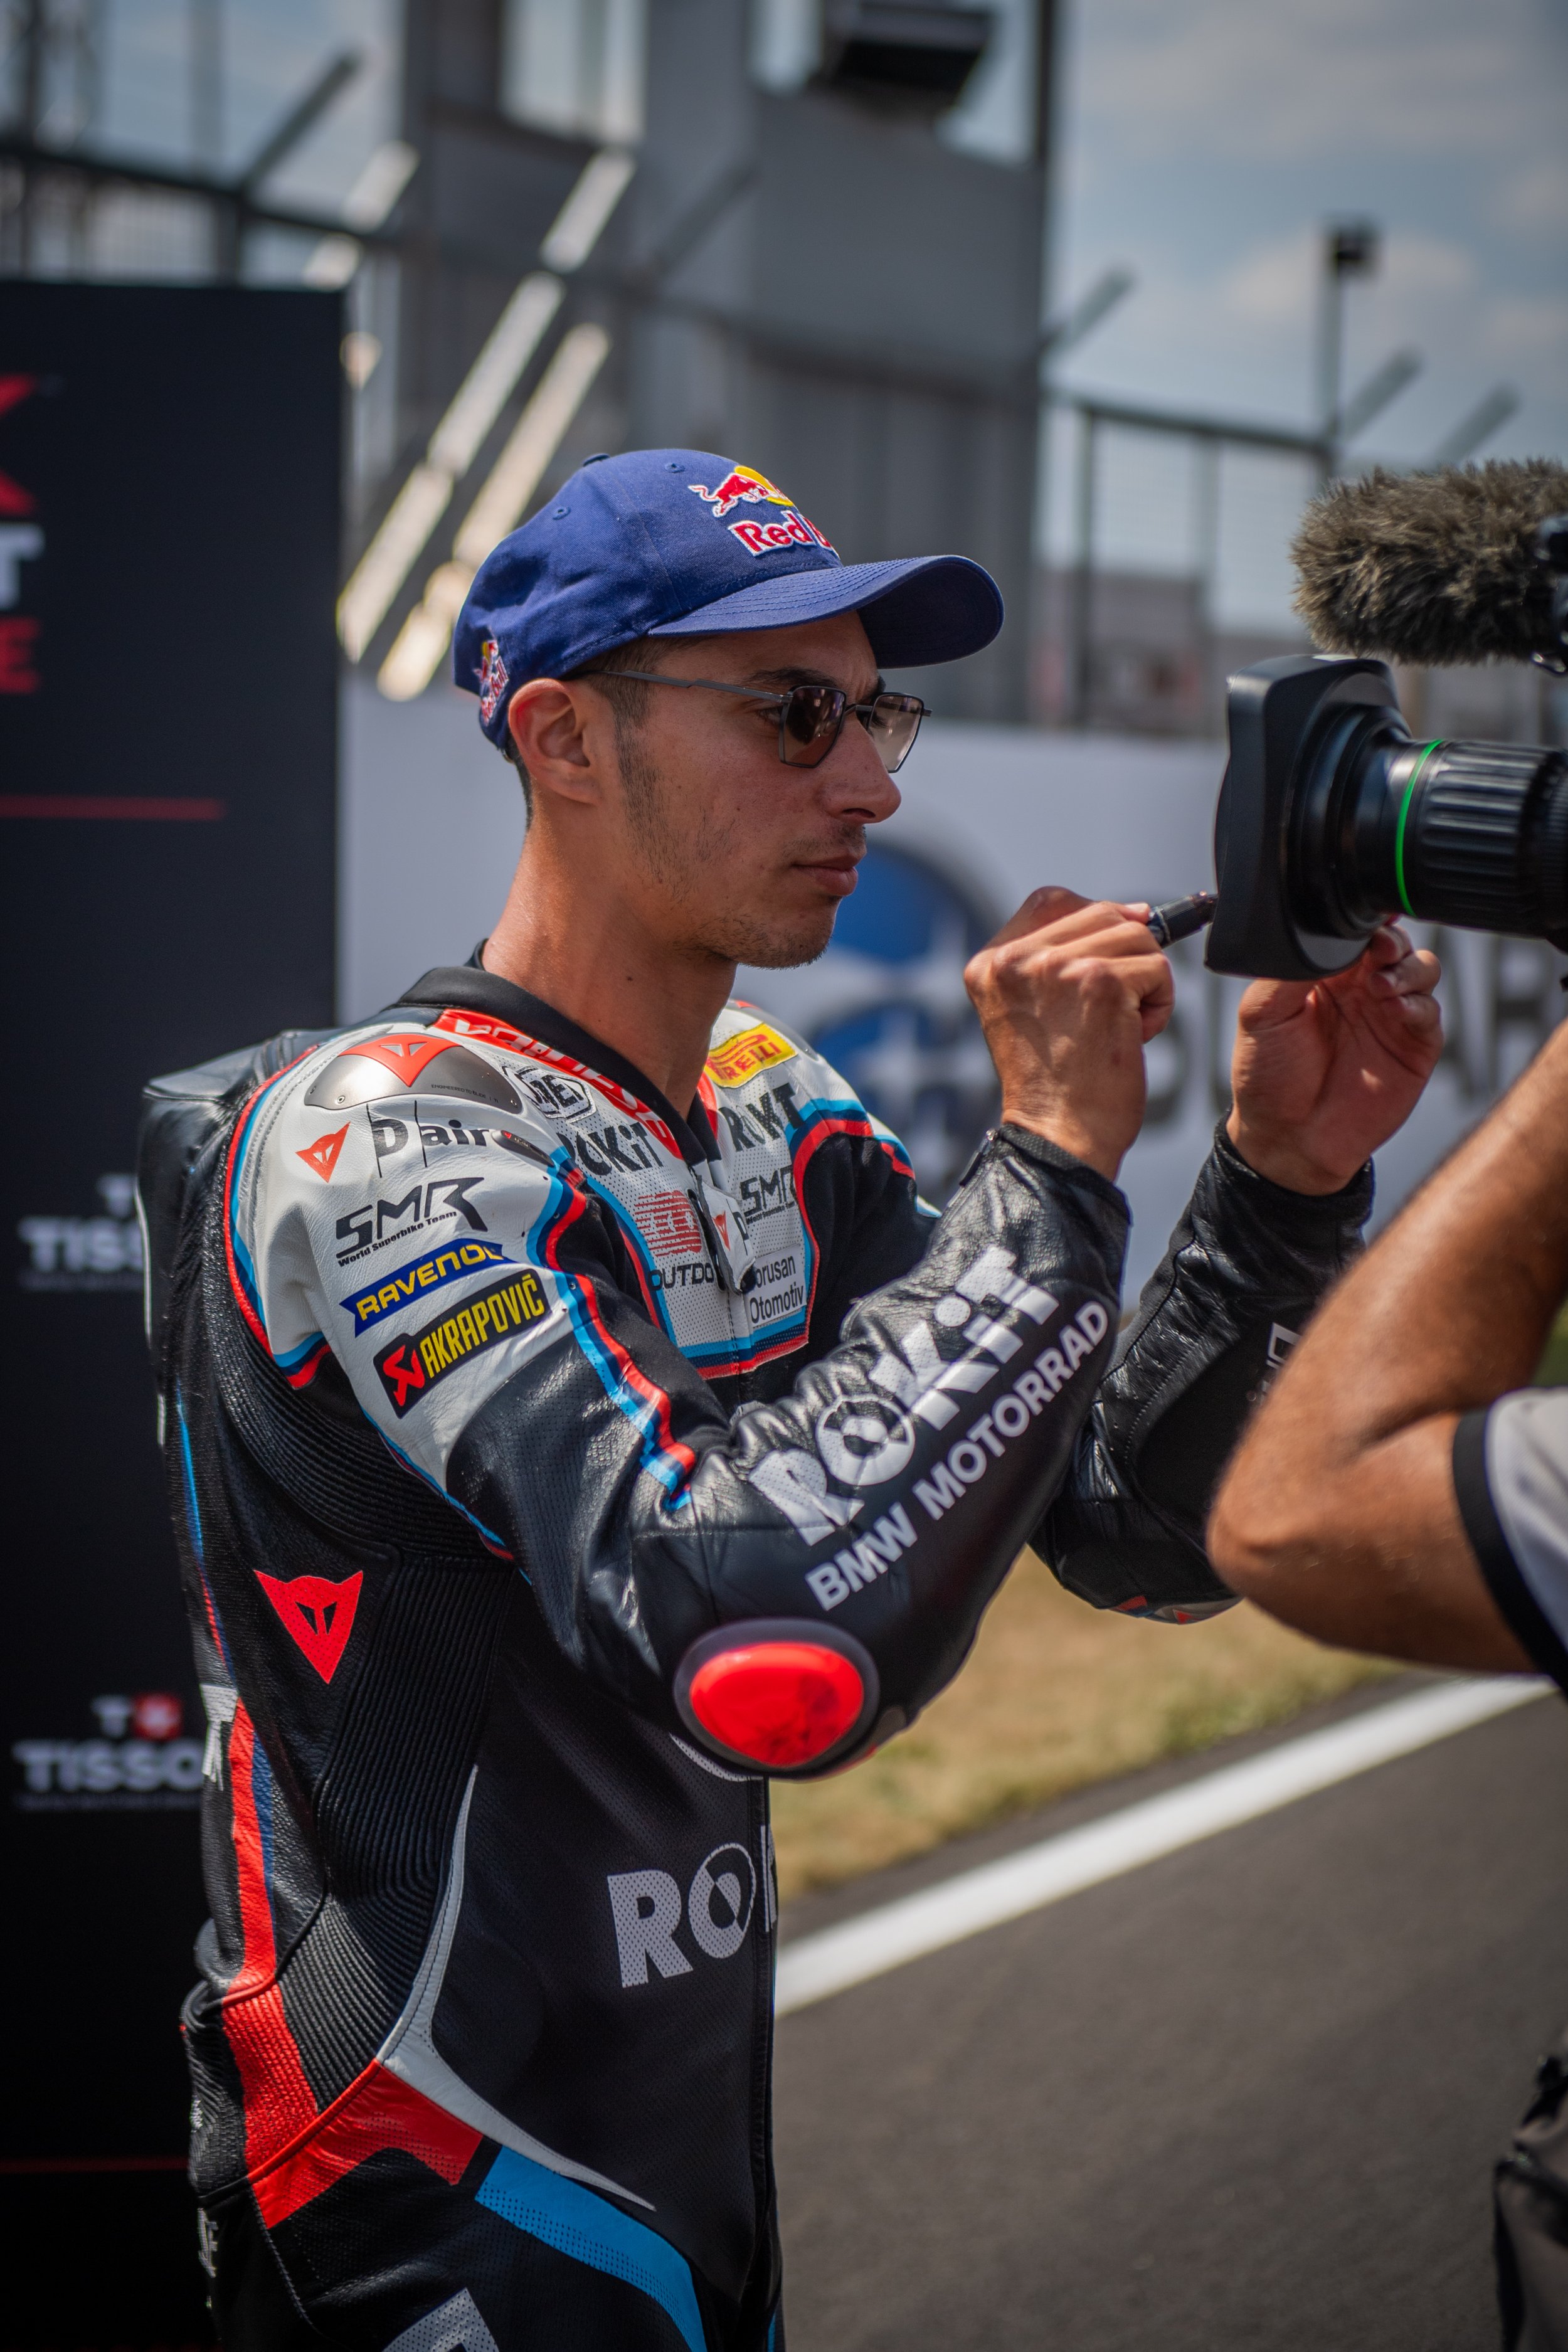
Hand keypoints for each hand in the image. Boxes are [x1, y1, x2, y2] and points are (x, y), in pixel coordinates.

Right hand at [965, 887, 1174, 1179]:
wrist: (1058, 1139)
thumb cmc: (1053, 1087)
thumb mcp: (1031, 1010)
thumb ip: (1060, 956)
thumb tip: (1135, 913)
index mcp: (990, 965)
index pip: (1050, 900)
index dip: (1093, 919)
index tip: (1107, 961)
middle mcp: (1014, 960)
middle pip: (1101, 911)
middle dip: (1124, 955)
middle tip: (1110, 1009)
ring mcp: (1056, 967)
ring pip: (1134, 936)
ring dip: (1144, 981)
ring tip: (1119, 1026)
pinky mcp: (1100, 982)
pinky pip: (1157, 967)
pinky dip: (1160, 1004)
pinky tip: (1133, 1037)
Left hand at [1225, 924, 1442, 1193]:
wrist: (1288, 1139)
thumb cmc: (1267, 1077)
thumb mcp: (1261, 1013)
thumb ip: (1289, 969)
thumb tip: (1316, 934)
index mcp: (1325, 973)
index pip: (1355, 930)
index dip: (1365, 919)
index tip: (1365, 916)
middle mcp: (1361, 988)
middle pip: (1396, 942)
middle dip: (1392, 938)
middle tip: (1378, 949)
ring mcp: (1389, 1015)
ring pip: (1422, 968)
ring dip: (1407, 968)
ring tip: (1379, 986)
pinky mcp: (1413, 1046)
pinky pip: (1430, 1012)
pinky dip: (1417, 1004)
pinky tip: (1394, 1009)